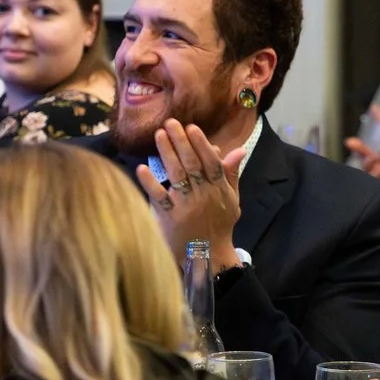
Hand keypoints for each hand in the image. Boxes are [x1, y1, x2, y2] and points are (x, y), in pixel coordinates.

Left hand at [137, 120, 250, 269]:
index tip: (192, 127)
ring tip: (159, 135)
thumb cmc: (220, 224)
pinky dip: (151, 183)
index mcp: (218, 190)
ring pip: (177, 177)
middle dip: (181, 142)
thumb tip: (238, 150)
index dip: (202, 145)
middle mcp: (203, 196)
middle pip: (192, 165)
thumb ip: (231, 174)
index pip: (211, 163)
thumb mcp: (231, 200)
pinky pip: (159, 199)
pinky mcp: (169, 219)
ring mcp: (186, 207)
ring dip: (167, 154)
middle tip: (170, 123)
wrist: (209, 257)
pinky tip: (142, 168)